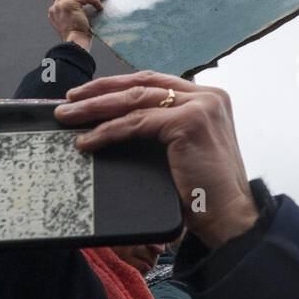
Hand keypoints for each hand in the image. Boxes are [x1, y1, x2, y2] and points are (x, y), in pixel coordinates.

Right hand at [49, 0, 109, 49]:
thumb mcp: (75, 23)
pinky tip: (100, 6)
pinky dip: (95, 1)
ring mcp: (61, 5)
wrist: (75, 44)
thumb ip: (75, 13)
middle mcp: (56, 7)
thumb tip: (87, 4)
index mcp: (54, 11)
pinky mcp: (69, 5)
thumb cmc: (78, 38)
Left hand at [55, 71, 257, 248]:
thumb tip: (123, 122)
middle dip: (101, 90)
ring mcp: (200, 106)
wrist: (231, 216)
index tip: (90, 94)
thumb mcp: (188, 150)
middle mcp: (208, 96)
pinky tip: (87, 140)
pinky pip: (136, 123)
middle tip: (70, 100)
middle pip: (142, 84)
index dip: (119, 85)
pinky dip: (107, 131)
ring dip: (95, 108)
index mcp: (210, 98)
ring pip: (134, 100)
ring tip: (68, 117)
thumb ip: (167, 129)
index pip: (156, 82)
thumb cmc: (208, 193)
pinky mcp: (189, 122)